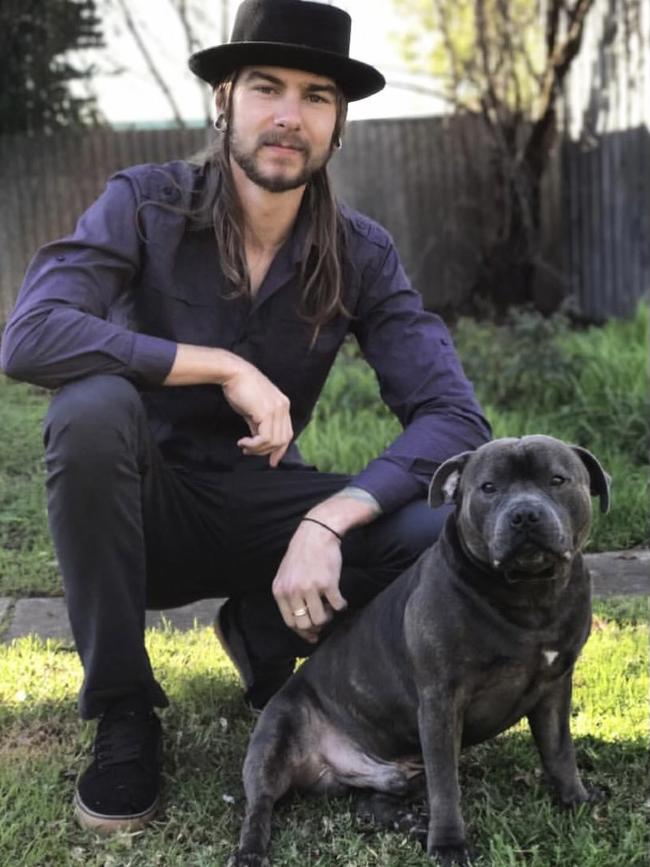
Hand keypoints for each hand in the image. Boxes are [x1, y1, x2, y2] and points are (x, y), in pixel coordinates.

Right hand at [222, 359, 292, 466]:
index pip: (287, 434)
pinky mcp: (267, 412)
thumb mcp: (253, 410)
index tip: (271, 461)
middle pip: (283, 440)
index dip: (280, 450)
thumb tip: (259, 443)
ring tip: (245, 447)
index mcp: (283, 405)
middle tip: (250, 452)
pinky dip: (254, 445)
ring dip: (258, 449)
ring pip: (274, 441)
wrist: (233, 373)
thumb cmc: (240, 389)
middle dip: (267, 451)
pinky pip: (265, 438)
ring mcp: (277, 409)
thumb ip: (259, 425)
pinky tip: (243, 443)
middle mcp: (283, 407)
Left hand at [272, 520, 347, 642]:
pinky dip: (342, 607)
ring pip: (320, 619)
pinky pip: (337, 607)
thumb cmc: (303, 553)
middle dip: (316, 627)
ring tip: (331, 607)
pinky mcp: (328, 584)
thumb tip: (299, 619)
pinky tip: (341, 601)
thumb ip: (288, 594)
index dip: (302, 632)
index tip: (312, 634)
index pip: (289, 622)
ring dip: (328, 617)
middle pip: (304, 625)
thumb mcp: (286, 574)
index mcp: (280, 591)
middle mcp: (293, 591)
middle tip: (323, 619)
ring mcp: (310, 588)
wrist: (317, 533)